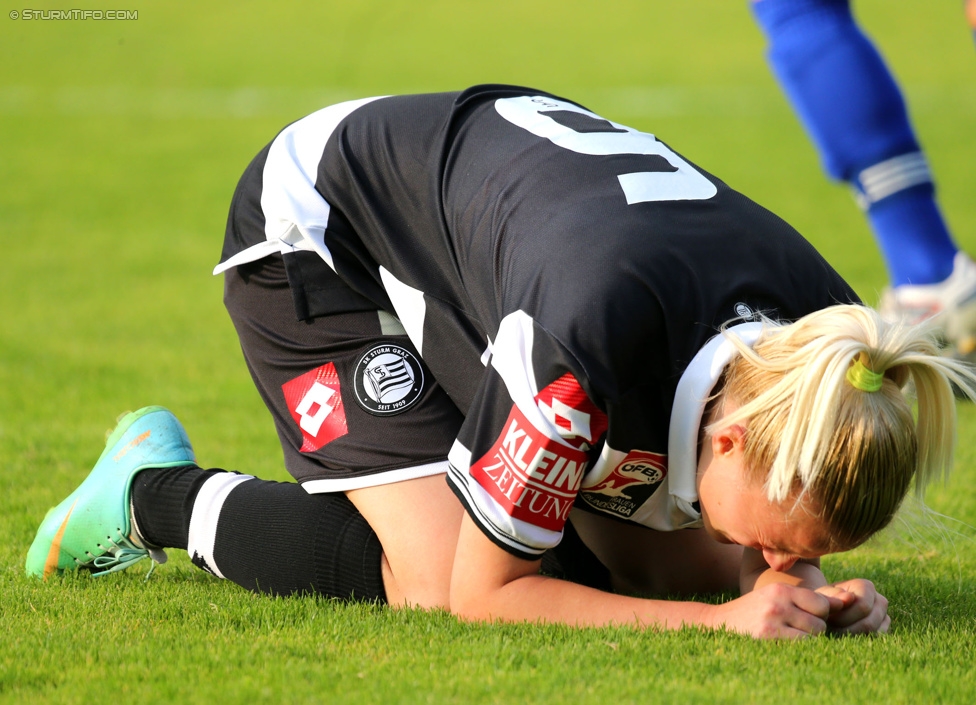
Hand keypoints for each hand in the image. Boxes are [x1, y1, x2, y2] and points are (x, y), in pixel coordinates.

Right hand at [709, 582, 845, 638]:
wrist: (720, 623)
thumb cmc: (754, 612)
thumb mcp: (776, 598)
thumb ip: (808, 600)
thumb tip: (848, 601)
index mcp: (780, 590)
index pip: (822, 604)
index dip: (819, 615)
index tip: (807, 619)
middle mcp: (778, 602)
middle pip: (820, 623)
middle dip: (814, 630)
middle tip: (796, 630)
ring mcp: (773, 620)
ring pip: (813, 636)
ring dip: (806, 641)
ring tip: (789, 637)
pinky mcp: (768, 637)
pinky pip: (801, 646)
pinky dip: (797, 648)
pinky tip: (783, 644)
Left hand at [817, 579, 889, 634]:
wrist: (827, 609)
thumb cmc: (824, 601)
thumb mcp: (822, 596)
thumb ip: (831, 595)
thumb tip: (849, 597)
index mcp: (866, 587)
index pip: (863, 607)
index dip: (844, 617)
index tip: (827, 620)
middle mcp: (880, 600)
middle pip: (869, 623)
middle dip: (847, 630)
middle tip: (829, 631)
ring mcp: (883, 616)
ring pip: (873, 634)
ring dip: (851, 637)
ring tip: (834, 634)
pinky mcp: (883, 630)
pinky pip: (875, 640)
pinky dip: (859, 642)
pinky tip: (844, 638)